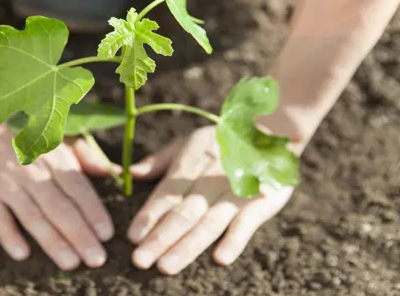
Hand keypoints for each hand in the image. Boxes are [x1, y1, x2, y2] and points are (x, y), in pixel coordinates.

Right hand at [0, 124, 115, 269]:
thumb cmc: (24, 140)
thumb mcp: (57, 142)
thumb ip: (86, 159)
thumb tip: (117, 172)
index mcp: (54, 159)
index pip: (78, 188)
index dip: (93, 211)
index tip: (107, 235)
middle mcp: (32, 171)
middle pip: (60, 207)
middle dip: (80, 234)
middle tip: (96, 258)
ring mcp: (6, 182)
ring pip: (33, 215)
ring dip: (52, 240)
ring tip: (70, 262)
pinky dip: (9, 235)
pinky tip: (22, 253)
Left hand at [126, 126, 295, 274]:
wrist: (272, 132)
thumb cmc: (221, 142)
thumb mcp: (189, 142)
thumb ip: (159, 161)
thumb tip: (127, 173)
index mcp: (191, 163)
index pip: (166, 193)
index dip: (149, 215)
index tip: (132, 237)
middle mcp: (211, 179)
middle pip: (184, 212)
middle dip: (161, 237)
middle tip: (140, 260)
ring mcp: (237, 191)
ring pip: (209, 222)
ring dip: (188, 245)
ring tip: (167, 266)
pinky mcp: (262, 201)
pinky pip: (247, 222)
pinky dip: (235, 240)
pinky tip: (221, 258)